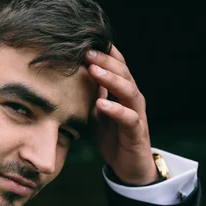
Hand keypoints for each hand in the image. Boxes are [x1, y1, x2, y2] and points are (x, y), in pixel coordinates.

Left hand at [85, 45, 157, 185]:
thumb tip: (68, 75)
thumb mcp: (96, 111)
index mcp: (122, 91)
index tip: (85, 40)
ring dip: (111, 79)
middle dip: (105, 60)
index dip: (103, 52)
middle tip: (86, 51)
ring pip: (128, 90)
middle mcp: (132, 98)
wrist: (128, 166)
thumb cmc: (112, 135)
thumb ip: (89, 93)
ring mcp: (136, 114)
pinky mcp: (137, 132)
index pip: (116, 65)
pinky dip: (115, 109)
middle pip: (123, 72)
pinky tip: (101, 104)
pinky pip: (128, 118)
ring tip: (93, 71)